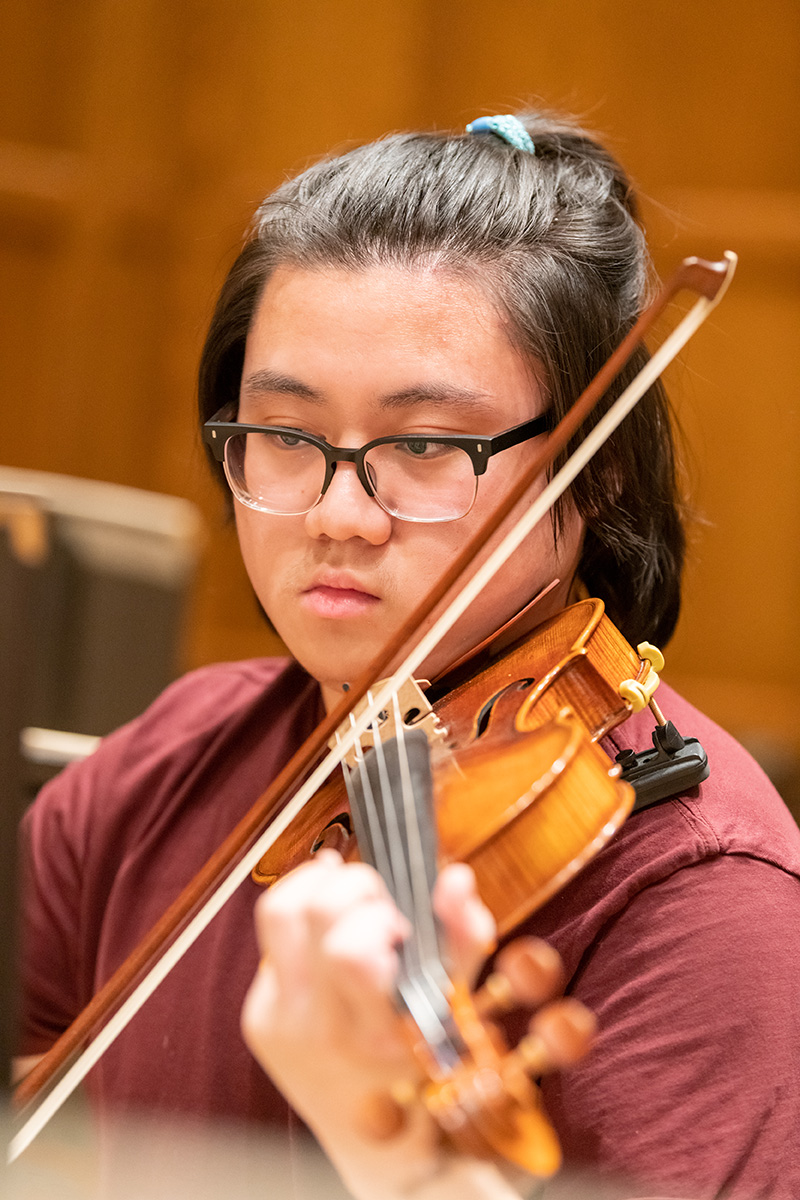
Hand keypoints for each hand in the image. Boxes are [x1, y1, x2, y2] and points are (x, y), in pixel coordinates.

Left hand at [241, 852, 592, 1199]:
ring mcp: (281, 1022)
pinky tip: (327, 928)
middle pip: (310, 911)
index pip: (350, 949)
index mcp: (377, 1030)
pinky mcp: (258, 1019)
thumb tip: (454, 878)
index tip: (400, 921)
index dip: (375, 914)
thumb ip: (463, 936)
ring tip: (348, 895)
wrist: (379, 1145)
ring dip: (318, 886)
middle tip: (378, 903)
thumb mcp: (459, 1006)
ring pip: (278, 911)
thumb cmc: (427, 1069)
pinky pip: (271, 944)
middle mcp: (320, 1028)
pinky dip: (302, 923)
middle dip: (353, 885)